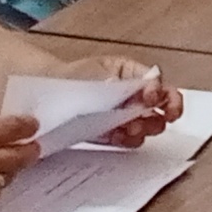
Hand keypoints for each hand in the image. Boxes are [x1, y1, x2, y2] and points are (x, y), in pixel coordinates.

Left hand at [65, 54, 180, 146]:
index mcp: (135, 76)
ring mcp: (126, 116)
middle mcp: (135, 96)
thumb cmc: (73, 76)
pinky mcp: (115, 133)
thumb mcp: (103, 71)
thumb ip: (129, 81)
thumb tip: (150, 87)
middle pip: (162, 110)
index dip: (163, 94)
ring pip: (149, 127)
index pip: (161, 85)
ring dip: (143, 129)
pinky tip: (118, 136)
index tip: (152, 99)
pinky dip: (127, 140)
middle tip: (142, 119)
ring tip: (130, 128)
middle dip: (156, 116)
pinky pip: (130, 141)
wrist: (48, 93)